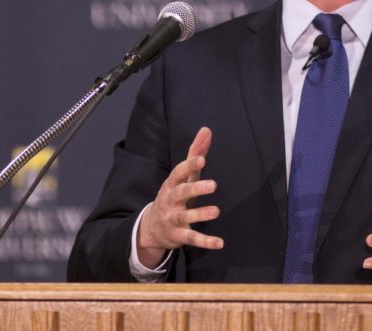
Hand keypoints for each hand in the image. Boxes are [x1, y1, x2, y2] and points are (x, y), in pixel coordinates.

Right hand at [137, 126, 222, 268]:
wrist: (151, 227)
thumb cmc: (173, 195)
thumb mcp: (182, 176)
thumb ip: (195, 154)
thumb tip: (206, 129)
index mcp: (171, 184)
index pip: (178, 172)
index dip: (189, 165)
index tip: (202, 159)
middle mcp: (170, 200)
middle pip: (181, 193)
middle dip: (196, 189)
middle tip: (213, 185)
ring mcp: (173, 219)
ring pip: (185, 216)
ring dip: (200, 214)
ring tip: (216, 211)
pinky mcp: (178, 236)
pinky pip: (192, 239)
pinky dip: (205, 242)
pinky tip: (219, 242)